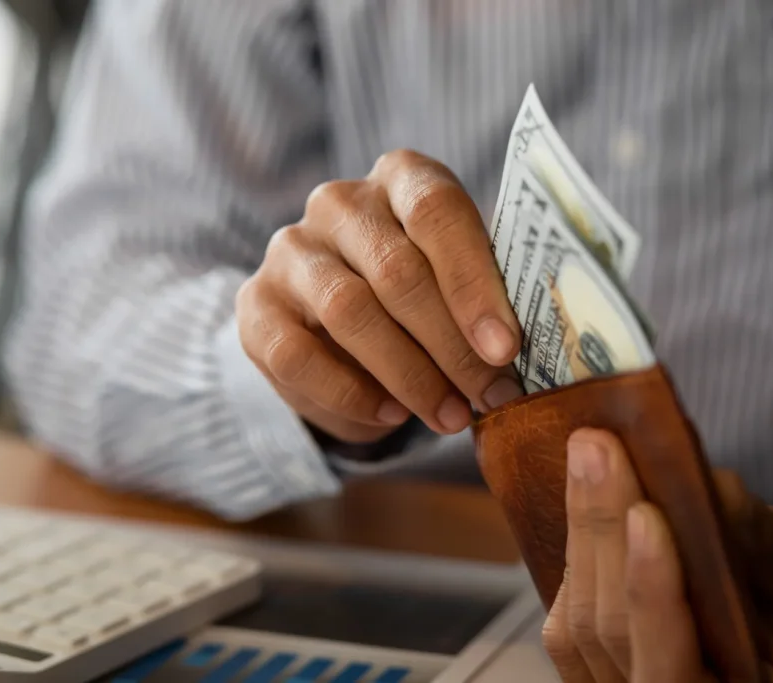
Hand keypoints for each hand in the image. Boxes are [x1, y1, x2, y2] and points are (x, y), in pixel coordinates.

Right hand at [236, 149, 522, 444]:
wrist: (336, 327)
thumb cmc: (419, 298)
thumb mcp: (457, 282)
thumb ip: (484, 299)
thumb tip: (516, 357)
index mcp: (401, 178)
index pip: (436, 211)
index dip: (473, 283)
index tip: (504, 348)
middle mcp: (338, 202)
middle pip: (397, 270)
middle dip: (451, 346)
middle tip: (490, 396)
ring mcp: (291, 251)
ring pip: (350, 312)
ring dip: (409, 375)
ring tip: (450, 416)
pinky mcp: (256, 305)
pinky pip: (298, 355)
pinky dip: (350, 393)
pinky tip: (391, 415)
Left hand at [543, 429, 772, 682]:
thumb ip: (754, 534)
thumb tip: (705, 485)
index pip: (674, 669)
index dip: (653, 592)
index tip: (645, 514)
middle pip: (613, 632)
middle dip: (602, 533)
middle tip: (596, 449)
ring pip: (580, 621)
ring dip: (581, 529)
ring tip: (587, 452)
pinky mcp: (593, 662)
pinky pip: (567, 616)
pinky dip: (574, 547)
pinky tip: (581, 488)